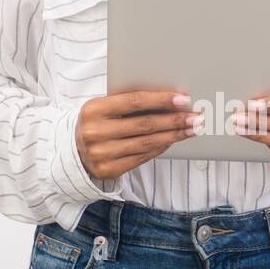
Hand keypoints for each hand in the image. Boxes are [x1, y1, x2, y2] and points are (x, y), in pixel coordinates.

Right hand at [76, 88, 202, 180]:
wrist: (74, 150)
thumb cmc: (97, 122)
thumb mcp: (103, 107)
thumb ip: (127, 102)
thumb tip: (168, 99)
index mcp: (93, 109)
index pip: (133, 101)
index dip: (160, 100)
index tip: (182, 99)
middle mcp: (95, 132)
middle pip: (144, 124)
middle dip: (174, 120)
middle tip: (195, 117)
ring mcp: (101, 153)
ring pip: (147, 142)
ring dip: (173, 135)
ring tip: (191, 129)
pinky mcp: (109, 170)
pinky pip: (142, 157)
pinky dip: (161, 147)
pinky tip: (173, 141)